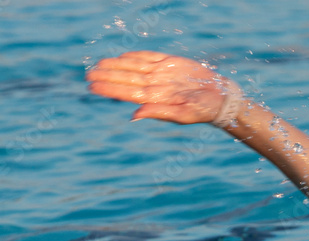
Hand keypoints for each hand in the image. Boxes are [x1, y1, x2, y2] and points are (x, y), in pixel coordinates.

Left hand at [86, 50, 230, 124]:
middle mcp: (155, 85)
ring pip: (133, 67)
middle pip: (125, 78)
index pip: (125, 92)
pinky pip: (149, 58)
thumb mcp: (182, 115)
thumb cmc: (203, 110)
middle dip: (106, 76)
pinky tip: (122, 57)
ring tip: (98, 65)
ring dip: (116, 66)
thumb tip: (134, 115)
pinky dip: (135, 57)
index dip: (108, 89)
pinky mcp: (171, 63)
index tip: (91, 87)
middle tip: (87, 74)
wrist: (221, 97)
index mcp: (154, 98)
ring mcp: (161, 73)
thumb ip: (158, 113)